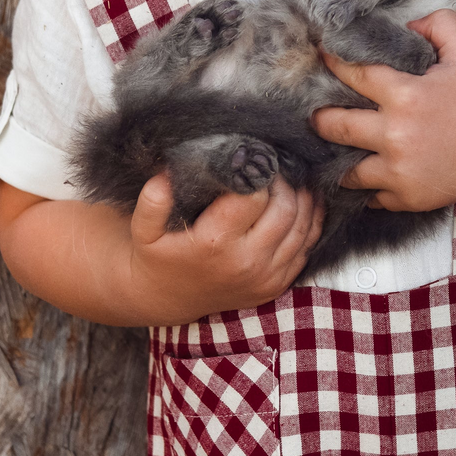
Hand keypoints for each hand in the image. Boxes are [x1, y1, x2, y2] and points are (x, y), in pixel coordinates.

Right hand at [125, 170, 322, 317]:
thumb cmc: (157, 256)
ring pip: (303, 227)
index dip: (258, 172)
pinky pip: (307, 248)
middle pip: (285, 210)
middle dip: (285, 182)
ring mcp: (266, 276)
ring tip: (293, 177)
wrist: (166, 299)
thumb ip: (153, 201)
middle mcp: (246, 262)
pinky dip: (311, 221)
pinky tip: (305, 201)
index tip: (254, 156)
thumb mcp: (144, 230)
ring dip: (303, 198)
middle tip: (276, 163)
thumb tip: (168, 172)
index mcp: (215, 243)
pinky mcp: (277, 285)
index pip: (253, 196)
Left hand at [311, 11, 455, 211]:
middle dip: (320, 117)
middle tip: (316, 113)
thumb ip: (439, 25)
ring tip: (338, 149)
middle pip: (334, 126)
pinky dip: (369, 186)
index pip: (352, 74)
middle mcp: (395, 134)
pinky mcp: (407, 197)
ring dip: (340, 158)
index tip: (321, 58)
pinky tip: (370, 173)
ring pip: (346, 170)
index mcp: (406, 95)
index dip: (332, 63)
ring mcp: (399, 170)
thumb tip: (407, 25)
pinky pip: (372, 195)